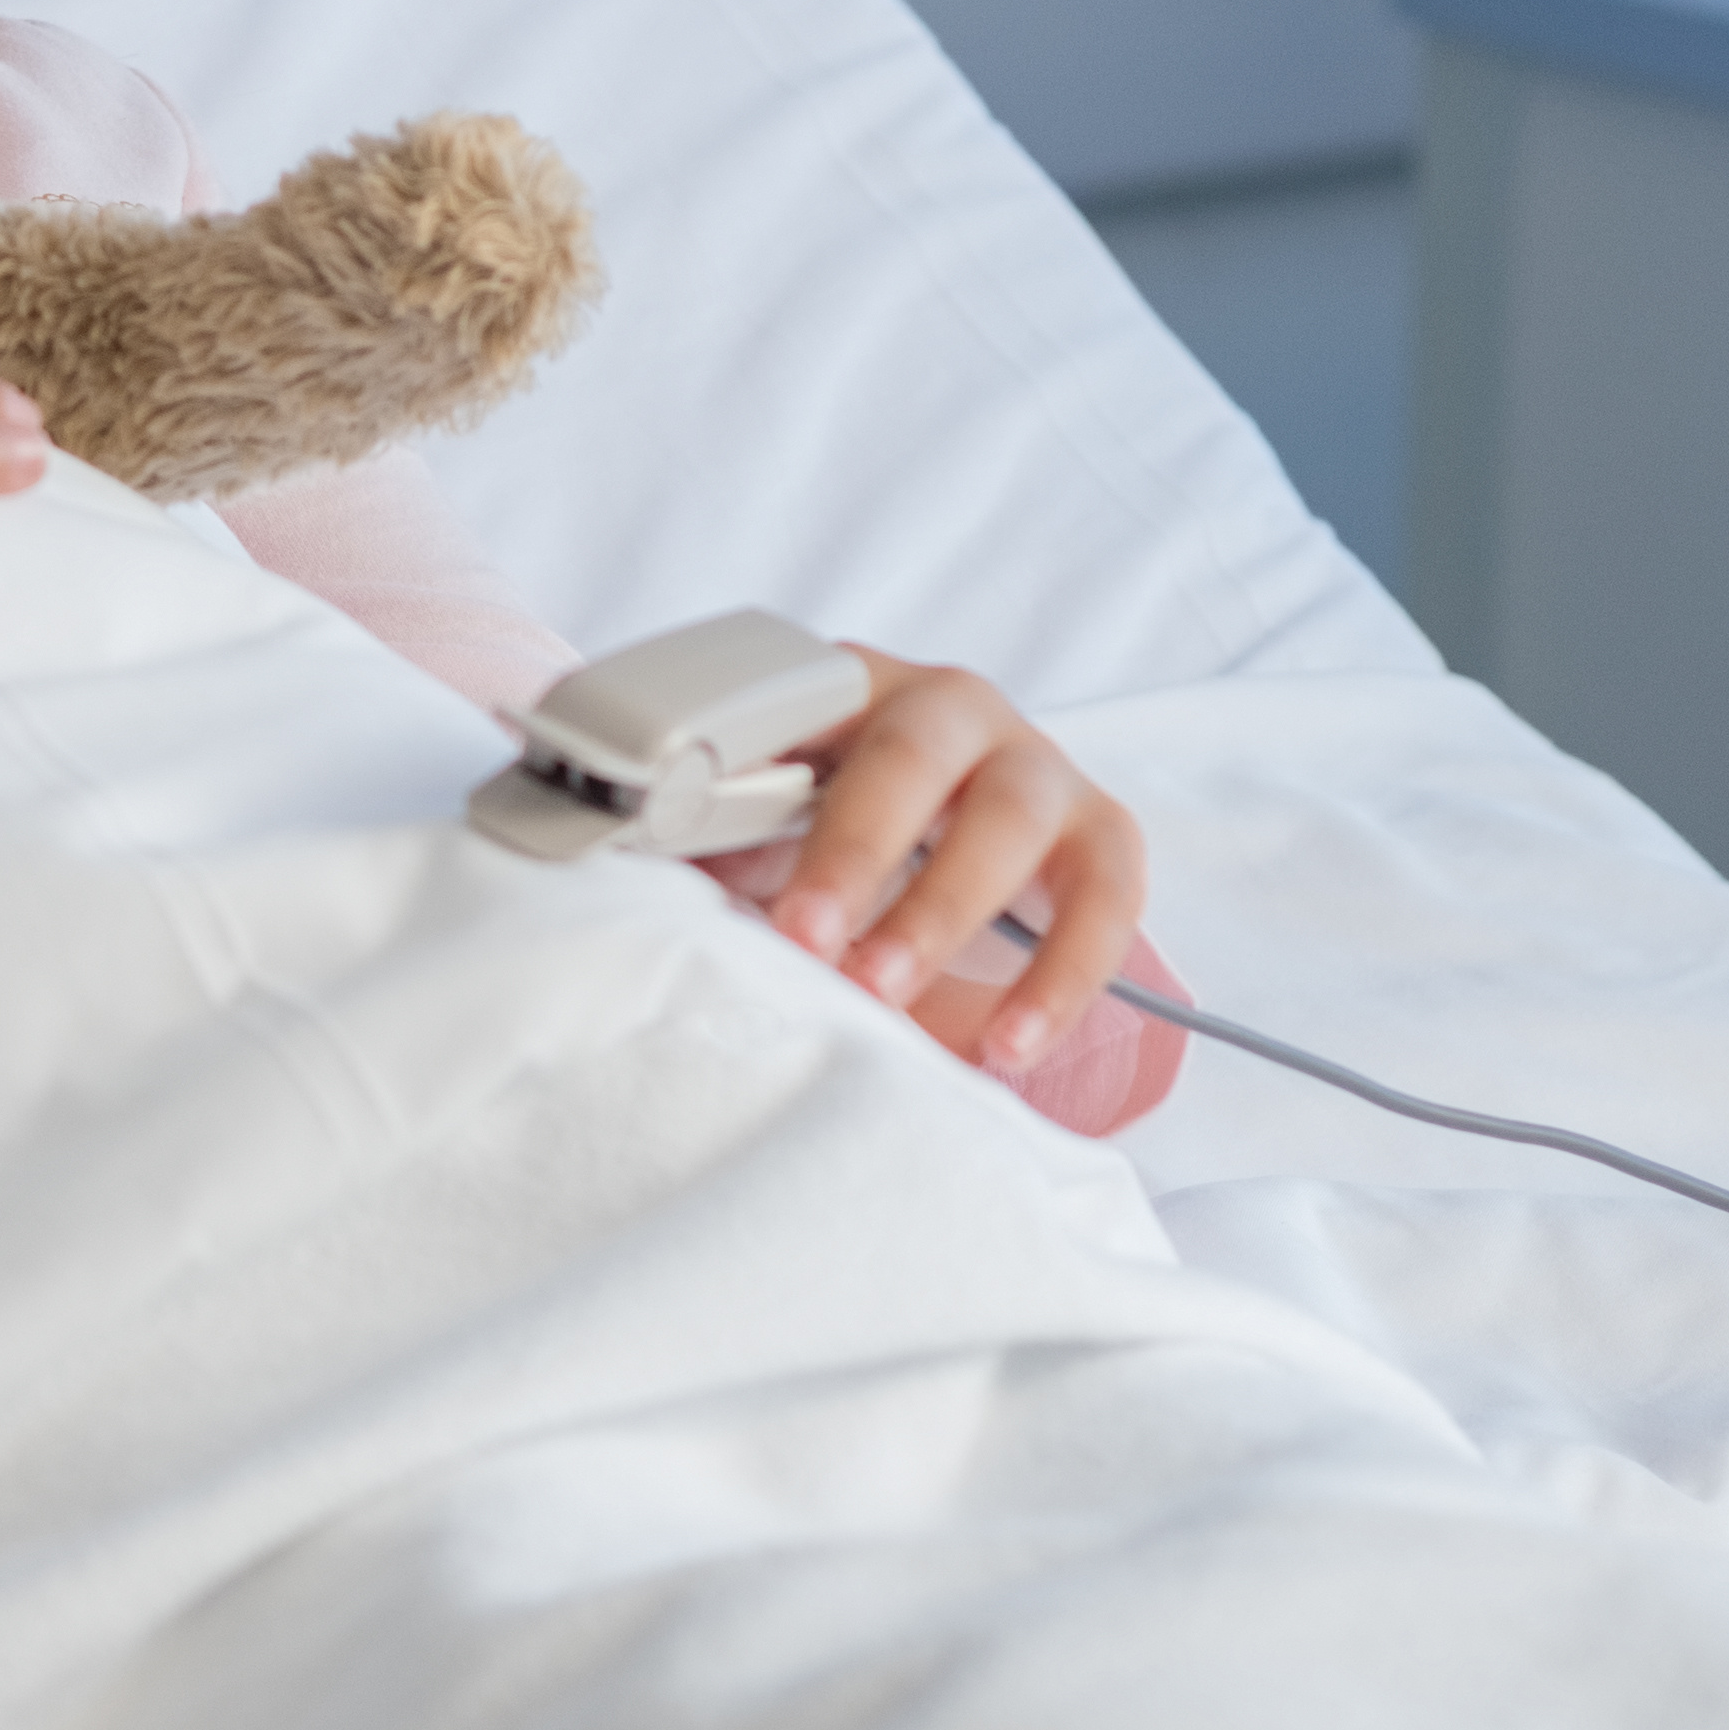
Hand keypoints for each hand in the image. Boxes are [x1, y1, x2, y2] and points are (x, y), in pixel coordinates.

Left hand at [750, 649, 1146, 1078]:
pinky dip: (1058, 978)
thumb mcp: (770, 814)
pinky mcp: (1104, 836)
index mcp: (856, 685)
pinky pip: (1105, 901)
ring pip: (1008, 821)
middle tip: (804, 942)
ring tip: (886, 996)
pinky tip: (1006, 1044)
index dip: (764, 777)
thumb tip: (622, 879)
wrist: (952, 837)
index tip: (717, 855)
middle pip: (913, 759)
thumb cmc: (836, 825)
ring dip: (943, 914)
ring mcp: (1040, 766)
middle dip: (855, 855)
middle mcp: (956, 708)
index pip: (807, 702)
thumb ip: (713, 832)